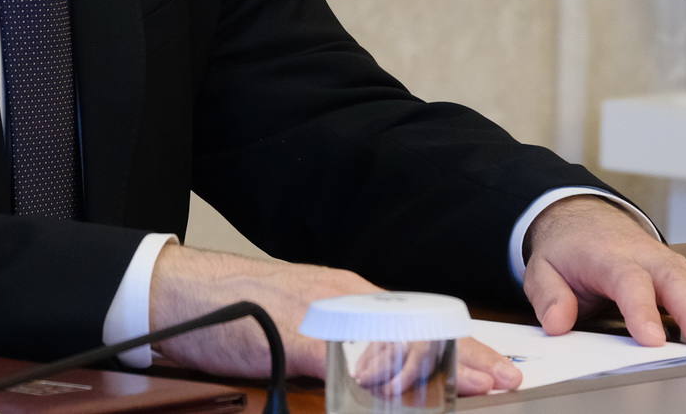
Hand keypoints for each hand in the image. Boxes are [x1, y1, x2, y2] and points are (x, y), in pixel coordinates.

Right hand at [147, 243, 522, 393]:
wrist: (182, 292)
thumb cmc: (238, 310)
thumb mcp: (301, 326)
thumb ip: (340, 346)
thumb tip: (378, 377)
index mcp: (348, 297)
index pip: (419, 323)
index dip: (461, 346)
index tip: (498, 369)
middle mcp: (342, 299)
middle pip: (416, 329)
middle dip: (463, 356)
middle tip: (503, 382)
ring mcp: (318, 316)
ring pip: (389, 342)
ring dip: (433, 368)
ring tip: (470, 388)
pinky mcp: (290, 335)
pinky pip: (338, 358)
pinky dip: (368, 377)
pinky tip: (390, 393)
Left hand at [522, 196, 685, 352]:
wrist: (584, 219)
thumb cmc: (568, 250)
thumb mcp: (543, 269)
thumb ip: (549, 296)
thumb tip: (556, 322)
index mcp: (610, 257)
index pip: (629, 282)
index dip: (642, 311)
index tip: (652, 340)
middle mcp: (646, 257)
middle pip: (676, 283)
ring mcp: (669, 264)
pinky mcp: (682, 274)